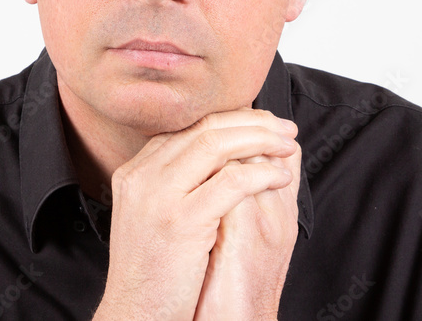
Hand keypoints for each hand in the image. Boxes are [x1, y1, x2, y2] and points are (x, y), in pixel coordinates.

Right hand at [91, 110, 297, 320]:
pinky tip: (279, 176)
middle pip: (203, 129)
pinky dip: (261, 174)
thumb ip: (171, 185)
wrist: (136, 316)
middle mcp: (142, 177)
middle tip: (282, 127)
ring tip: (286, 145)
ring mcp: (158, 196)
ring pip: (216, 145)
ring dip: (259, 140)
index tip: (259, 123)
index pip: (187, 128)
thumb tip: (213, 161)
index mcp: (135, 173)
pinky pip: (230, 182)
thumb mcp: (150, 217)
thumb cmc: (153, 275)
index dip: (229, 120)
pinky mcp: (180, 220)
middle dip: (250, 123)